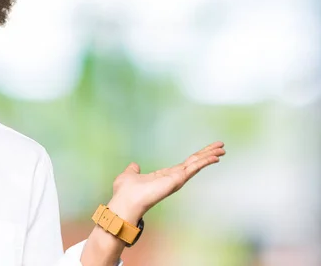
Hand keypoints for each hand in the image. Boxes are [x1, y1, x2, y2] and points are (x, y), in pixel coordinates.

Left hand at [81, 141, 224, 265]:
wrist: (125, 201)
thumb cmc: (125, 192)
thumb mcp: (129, 175)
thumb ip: (133, 170)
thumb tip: (134, 166)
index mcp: (164, 176)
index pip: (184, 165)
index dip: (196, 157)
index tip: (207, 151)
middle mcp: (173, 178)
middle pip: (194, 162)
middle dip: (207, 154)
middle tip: (221, 145)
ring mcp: (176, 179)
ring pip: (196, 164)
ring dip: (209, 155)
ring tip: (222, 148)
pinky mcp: (177, 180)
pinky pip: (193, 168)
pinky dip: (204, 162)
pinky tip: (215, 156)